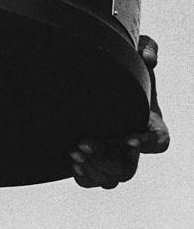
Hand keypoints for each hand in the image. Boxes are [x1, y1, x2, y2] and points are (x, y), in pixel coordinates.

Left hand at [70, 34, 169, 187]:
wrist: (90, 75)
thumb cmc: (120, 66)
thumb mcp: (134, 49)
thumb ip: (147, 47)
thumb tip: (148, 57)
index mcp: (148, 121)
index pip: (158, 141)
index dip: (146, 142)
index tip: (128, 137)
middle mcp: (131, 144)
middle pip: (127, 167)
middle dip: (106, 158)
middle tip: (84, 142)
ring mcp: (112, 155)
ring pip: (111, 179)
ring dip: (93, 168)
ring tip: (74, 149)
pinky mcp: (92, 160)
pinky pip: (91, 181)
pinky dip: (83, 175)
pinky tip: (71, 160)